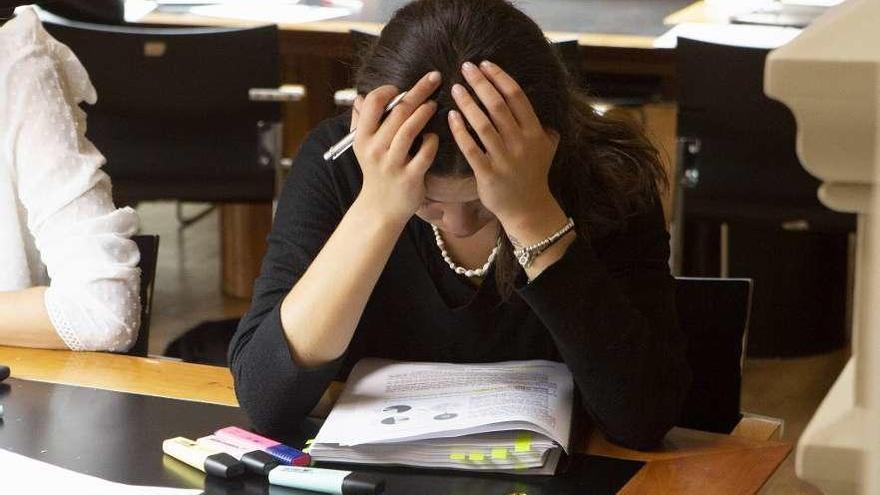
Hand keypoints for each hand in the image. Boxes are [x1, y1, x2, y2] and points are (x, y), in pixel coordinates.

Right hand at [352, 72, 441, 223]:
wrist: (380, 209)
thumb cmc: (376, 172)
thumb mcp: (363, 148)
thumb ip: (361, 122)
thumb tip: (360, 98)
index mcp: (362, 138)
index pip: (373, 103)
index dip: (389, 90)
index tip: (402, 87)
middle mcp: (375, 149)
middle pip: (398, 112)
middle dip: (418, 91)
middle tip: (434, 78)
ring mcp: (392, 164)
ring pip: (409, 130)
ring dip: (424, 112)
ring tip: (434, 104)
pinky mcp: (410, 178)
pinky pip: (424, 154)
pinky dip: (431, 142)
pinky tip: (434, 137)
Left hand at [447, 60, 560, 231]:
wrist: (528, 209)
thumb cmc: (534, 175)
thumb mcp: (547, 148)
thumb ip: (544, 126)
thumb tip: (540, 103)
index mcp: (534, 132)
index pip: (516, 97)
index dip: (499, 77)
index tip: (485, 64)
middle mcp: (520, 143)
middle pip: (497, 105)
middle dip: (480, 83)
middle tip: (465, 68)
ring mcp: (504, 159)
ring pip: (482, 124)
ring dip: (468, 103)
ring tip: (455, 88)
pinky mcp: (488, 174)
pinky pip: (471, 148)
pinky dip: (460, 131)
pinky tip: (452, 116)